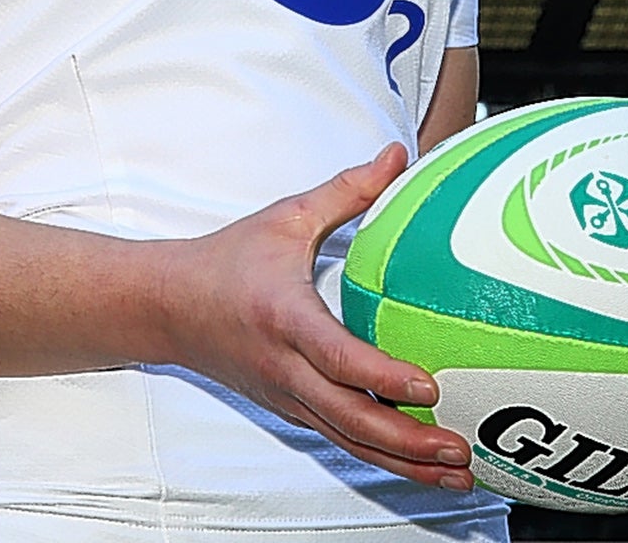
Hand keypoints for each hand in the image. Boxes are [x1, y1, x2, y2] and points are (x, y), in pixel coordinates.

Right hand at [158, 144, 474, 490]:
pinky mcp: (289, 411)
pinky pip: (340, 439)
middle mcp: (285, 369)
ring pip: (349, 440)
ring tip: (457, 470)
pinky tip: (422, 463)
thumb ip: (346, 190)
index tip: (428, 385)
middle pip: (349, 419)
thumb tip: (397, 157)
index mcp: (284, 318)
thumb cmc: (227, 260)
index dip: (382, 376)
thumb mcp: (286, 217)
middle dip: (409, 441)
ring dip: (404, 462)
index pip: (336, 357)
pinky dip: (382, 456)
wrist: (166, 308)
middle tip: (461, 449)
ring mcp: (286, 397)